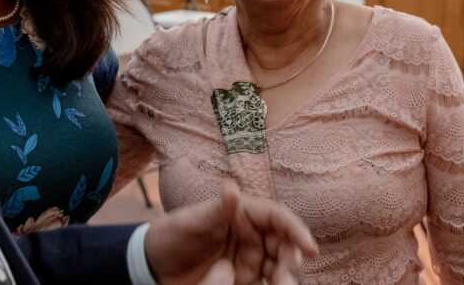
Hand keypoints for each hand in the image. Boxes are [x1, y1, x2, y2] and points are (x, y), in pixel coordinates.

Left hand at [144, 180, 316, 284]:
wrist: (153, 266)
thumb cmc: (171, 234)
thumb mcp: (190, 221)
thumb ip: (215, 209)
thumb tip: (232, 188)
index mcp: (242, 213)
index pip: (277, 217)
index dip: (296, 229)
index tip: (309, 247)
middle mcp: (252, 235)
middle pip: (284, 245)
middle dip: (291, 260)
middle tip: (285, 278)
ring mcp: (250, 259)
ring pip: (279, 268)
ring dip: (285, 278)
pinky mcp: (245, 281)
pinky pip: (266, 284)